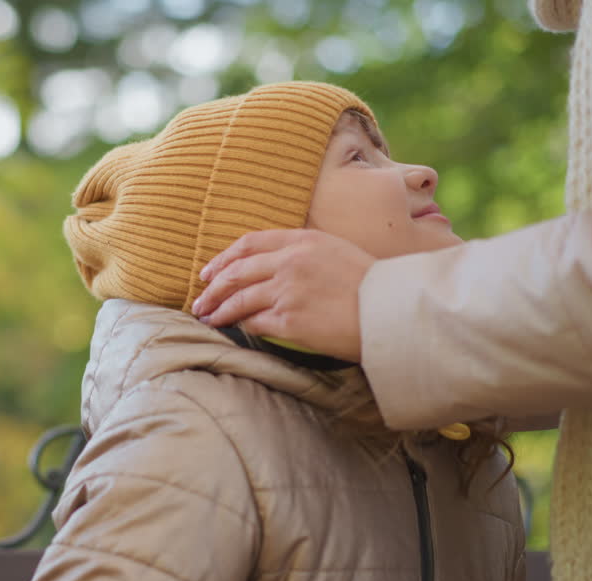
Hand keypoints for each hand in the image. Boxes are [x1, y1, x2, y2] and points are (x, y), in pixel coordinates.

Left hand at [190, 229, 374, 361]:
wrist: (392, 311)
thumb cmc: (371, 285)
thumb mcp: (336, 251)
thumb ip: (303, 253)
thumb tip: (273, 265)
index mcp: (302, 240)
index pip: (249, 243)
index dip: (223, 259)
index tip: (209, 272)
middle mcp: (290, 263)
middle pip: (236, 272)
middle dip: (212, 288)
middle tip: (199, 300)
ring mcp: (288, 291)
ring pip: (238, 299)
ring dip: (218, 310)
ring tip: (207, 317)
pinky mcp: (289, 321)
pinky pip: (253, 322)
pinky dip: (240, 325)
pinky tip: (232, 329)